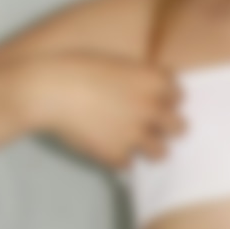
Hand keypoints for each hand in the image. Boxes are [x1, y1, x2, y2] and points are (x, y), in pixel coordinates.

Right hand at [29, 52, 187, 168]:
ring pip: (161, 153)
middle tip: (154, 127)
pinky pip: (128, 164)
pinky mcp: (116, 154)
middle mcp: (151, 107)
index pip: (180, 95)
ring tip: (136, 145)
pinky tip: (108, 149)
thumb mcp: (115, 64)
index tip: (158, 102)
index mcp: (152, 80)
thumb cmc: (76, 69)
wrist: (49, 89)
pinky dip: (119, 159)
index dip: (168, 99)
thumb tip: (146, 94)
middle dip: (168, 127)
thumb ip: (137, 80)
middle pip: (180, 127)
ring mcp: (136, 134)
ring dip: (150, 149)